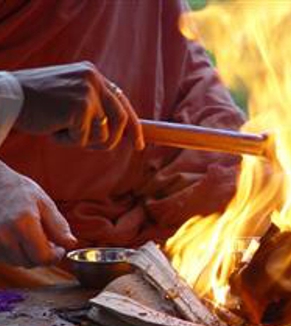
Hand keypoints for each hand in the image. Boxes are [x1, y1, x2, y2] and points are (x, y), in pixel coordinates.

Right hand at [0, 162, 76, 267]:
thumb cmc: (20, 191)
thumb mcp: (45, 203)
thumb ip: (59, 226)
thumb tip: (72, 244)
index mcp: (22, 224)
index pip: (42, 257)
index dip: (55, 257)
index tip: (59, 249)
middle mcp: (4, 235)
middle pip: (30, 262)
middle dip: (42, 256)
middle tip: (48, 241)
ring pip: (17, 262)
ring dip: (29, 255)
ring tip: (32, 236)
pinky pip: (6, 258)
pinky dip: (16, 253)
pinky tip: (19, 238)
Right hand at [12, 61, 143, 150]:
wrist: (7, 98)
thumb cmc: (36, 102)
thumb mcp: (70, 96)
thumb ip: (93, 106)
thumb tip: (117, 130)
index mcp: (92, 75)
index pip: (122, 102)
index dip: (133, 126)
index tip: (139, 143)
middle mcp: (94, 80)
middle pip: (121, 120)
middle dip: (111, 140)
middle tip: (96, 147)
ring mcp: (87, 93)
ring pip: (103, 134)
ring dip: (83, 140)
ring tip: (60, 128)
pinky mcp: (79, 108)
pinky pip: (84, 139)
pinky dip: (68, 141)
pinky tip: (52, 128)